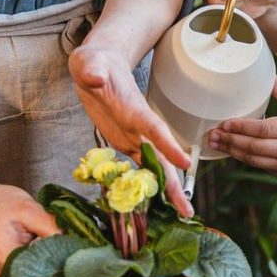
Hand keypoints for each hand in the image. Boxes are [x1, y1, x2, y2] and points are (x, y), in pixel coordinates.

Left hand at [68, 44, 192, 216]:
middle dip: (175, 183)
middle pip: (162, 157)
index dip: (169, 145)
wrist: (100, 66)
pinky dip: (146, 185)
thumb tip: (95, 78)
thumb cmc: (95, 63)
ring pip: (155, 166)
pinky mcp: (125, 143)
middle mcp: (139, 127)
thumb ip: (92, 70)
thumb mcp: (88, 63)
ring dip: (167, 190)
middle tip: (188, 209)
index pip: (154, 128)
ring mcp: (134, 136)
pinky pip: (138, 167)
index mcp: (134, 109)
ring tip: (182, 213)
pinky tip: (154, 204)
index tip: (185, 164)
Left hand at [208, 77, 276, 185]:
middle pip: (254, 145)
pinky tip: (231, 151)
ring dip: (232, 150)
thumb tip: (271, 77)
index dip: (242, 127)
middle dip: (231, 140)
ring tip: (214, 143)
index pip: (264, 128)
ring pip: (253, 158)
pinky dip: (242, 158)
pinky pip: (258, 165)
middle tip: (212, 133)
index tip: (225, 122)